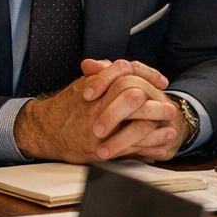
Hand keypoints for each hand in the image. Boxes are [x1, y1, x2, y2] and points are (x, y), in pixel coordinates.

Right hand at [14, 63, 180, 162]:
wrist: (44, 131)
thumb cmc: (68, 107)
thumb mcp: (83, 85)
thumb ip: (104, 74)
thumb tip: (126, 67)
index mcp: (95, 86)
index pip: (126, 72)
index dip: (148, 75)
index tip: (162, 82)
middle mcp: (97, 106)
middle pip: (133, 97)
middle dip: (156, 104)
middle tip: (171, 109)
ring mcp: (99, 127)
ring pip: (134, 124)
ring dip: (157, 128)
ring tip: (172, 132)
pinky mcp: (99, 149)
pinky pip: (129, 148)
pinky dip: (147, 149)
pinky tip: (160, 149)